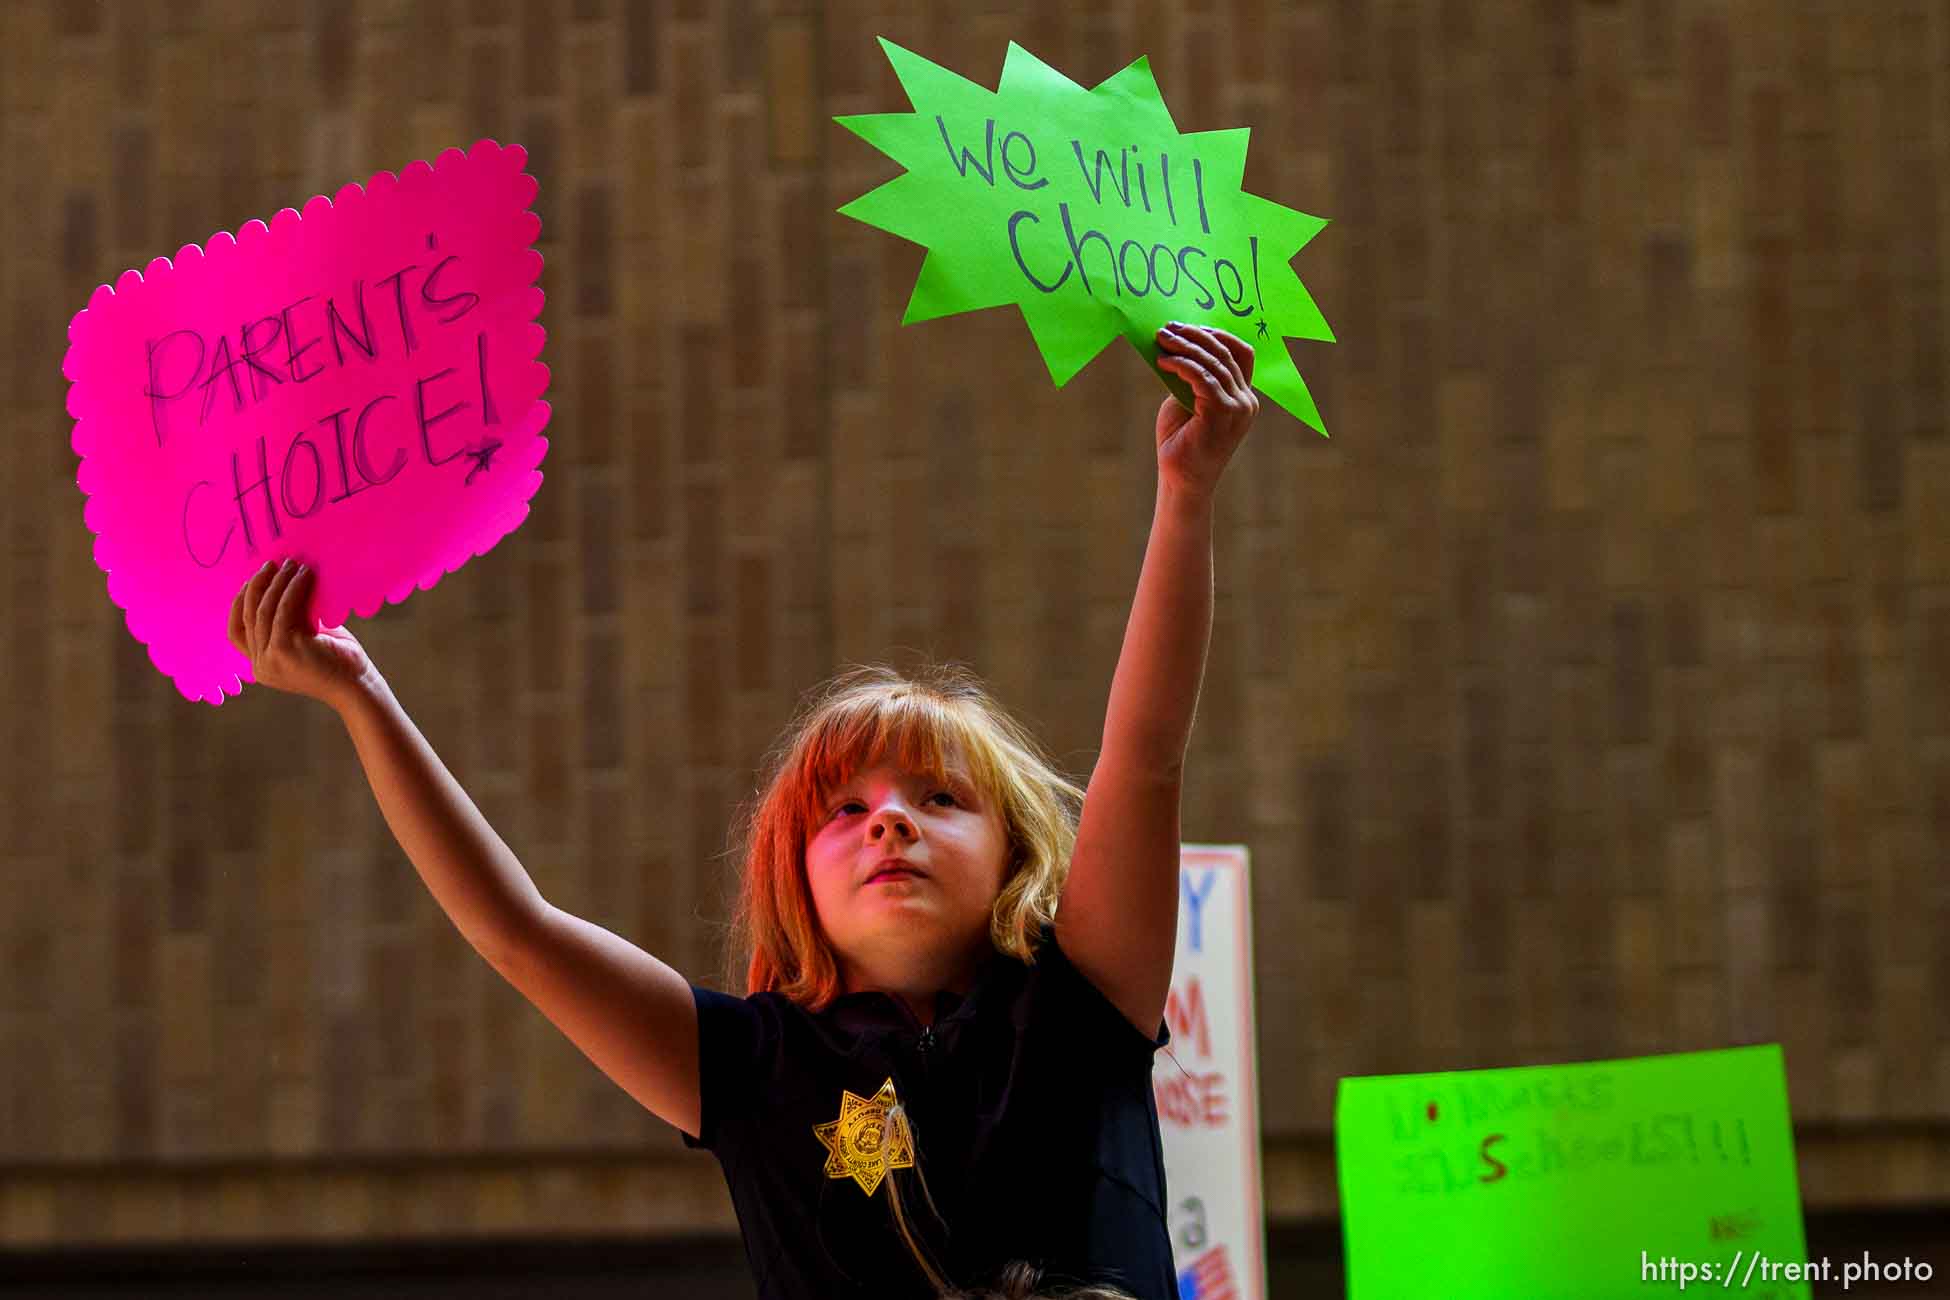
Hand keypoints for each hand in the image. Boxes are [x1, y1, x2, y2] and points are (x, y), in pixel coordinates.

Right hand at [228, 559, 374, 710]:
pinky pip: (283, 610)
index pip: (236, 631)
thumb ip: (289, 620)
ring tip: (289, 565)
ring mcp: (269, 658)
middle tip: (271, 564)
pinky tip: (303, 576)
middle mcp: (259, 665)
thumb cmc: (338, 661)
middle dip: (257, 586)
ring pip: (264, 611)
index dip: (240, 603)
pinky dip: (292, 589)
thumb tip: (282, 583)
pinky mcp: (284, 649)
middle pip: (248, 616)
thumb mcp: (305, 639)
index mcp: (260, 665)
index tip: (251, 580)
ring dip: (276, 583)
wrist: (358, 686)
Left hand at [1153, 322, 1258, 498]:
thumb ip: (1191, 378)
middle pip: (1226, 353)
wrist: (1181, 481)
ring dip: (1185, 346)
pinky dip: (1182, 364)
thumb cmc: (1181, 444)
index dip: (1218, 335)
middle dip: (1195, 335)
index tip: (1189, 327)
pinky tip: (1163, 362)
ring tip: (1161, 339)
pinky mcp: (1221, 414)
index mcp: (1242, 397)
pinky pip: (1203, 377)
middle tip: (1167, 328)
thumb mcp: (1187, 402)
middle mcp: (1246, 401)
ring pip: (1214, 362)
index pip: (1241, 353)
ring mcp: (1237, 408)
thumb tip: (1177, 345)